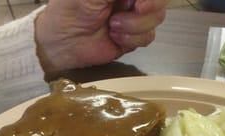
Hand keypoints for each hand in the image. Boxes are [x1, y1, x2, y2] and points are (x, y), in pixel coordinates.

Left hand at [34, 0, 165, 77]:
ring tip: (112, 26)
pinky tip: (114, 38)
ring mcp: (135, 15)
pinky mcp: (134, 36)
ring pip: (157, 17)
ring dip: (135, 25)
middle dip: (150, 6)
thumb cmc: (71, 7)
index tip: (141, 1)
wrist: (63, 42)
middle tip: (137, 8)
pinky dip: (132, 39)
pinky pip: (148, 36)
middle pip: (161, 0)